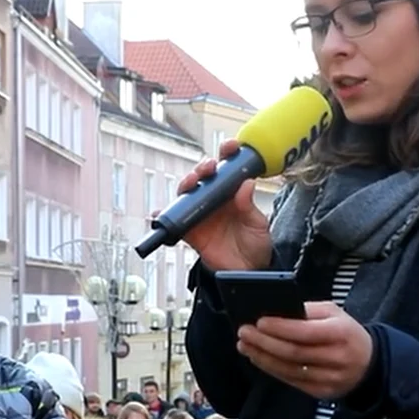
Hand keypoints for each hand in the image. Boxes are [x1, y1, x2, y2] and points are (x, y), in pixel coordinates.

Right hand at [169, 142, 272, 271]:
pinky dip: (164, 216)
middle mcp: (215, 200)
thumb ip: (248, 206)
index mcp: (233, 193)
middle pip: (204, 177)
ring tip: (191, 184)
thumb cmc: (255, 246)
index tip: (230, 147)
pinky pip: (174, 221)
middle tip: (208, 168)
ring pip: (188, 193)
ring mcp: (201, 214)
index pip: (228, 169)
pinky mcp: (191, 231)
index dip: (227, 154)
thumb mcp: (258, 225)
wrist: (247, 272)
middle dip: (203, 167)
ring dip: (187, 185)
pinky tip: (160, 214)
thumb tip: (246, 184)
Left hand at [235, 301, 372, 399]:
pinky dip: (271, 369)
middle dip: (263, 342)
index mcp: (340, 333)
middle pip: (293, 353)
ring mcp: (330, 379)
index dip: (279, 328)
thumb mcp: (334, 313)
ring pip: (289, 370)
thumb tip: (274, 312)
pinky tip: (259, 359)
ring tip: (245, 345)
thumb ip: (307, 311)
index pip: (305, 332)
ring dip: (262, 357)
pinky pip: (291, 381)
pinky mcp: (322, 393)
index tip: (258, 322)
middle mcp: (336, 358)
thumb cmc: (345, 332)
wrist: (369, 364)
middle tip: (244, 333)